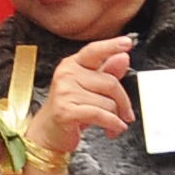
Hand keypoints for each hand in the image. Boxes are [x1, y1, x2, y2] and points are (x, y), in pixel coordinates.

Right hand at [35, 39, 136, 160]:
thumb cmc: (70, 109)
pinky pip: (101, 115)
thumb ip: (107, 72)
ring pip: (108, 103)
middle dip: (123, 103)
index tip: (126, 42)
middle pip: (111, 83)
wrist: (48, 132)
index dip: (111, 46)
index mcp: (72, 65)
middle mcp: (66, 75)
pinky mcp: (66, 111)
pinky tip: (113, 129)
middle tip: (126, 114)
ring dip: (116, 118)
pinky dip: (113, 125)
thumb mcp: (90, 89)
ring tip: (111, 124)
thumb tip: (122, 58)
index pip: (94, 51)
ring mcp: (64, 92)